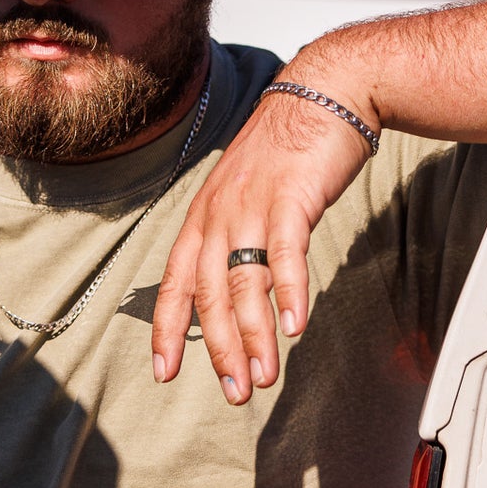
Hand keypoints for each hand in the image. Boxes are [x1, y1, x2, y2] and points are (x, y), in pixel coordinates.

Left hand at [152, 80, 375, 401]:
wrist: (322, 95)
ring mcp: (252, 206)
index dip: (167, 330)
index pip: (175, 283)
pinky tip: (294, 327)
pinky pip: (284, 254)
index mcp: (203, 217)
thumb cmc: (286, 151)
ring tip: (264, 378)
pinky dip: (289, 293)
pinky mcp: (290, 198)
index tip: (164, 372)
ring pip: (243, 283)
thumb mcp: (246, 195)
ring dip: (253, 337)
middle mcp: (219, 214)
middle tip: (234, 392)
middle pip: (208, 294)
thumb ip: (237, 240)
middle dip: (218, 349)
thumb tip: (239, 291)